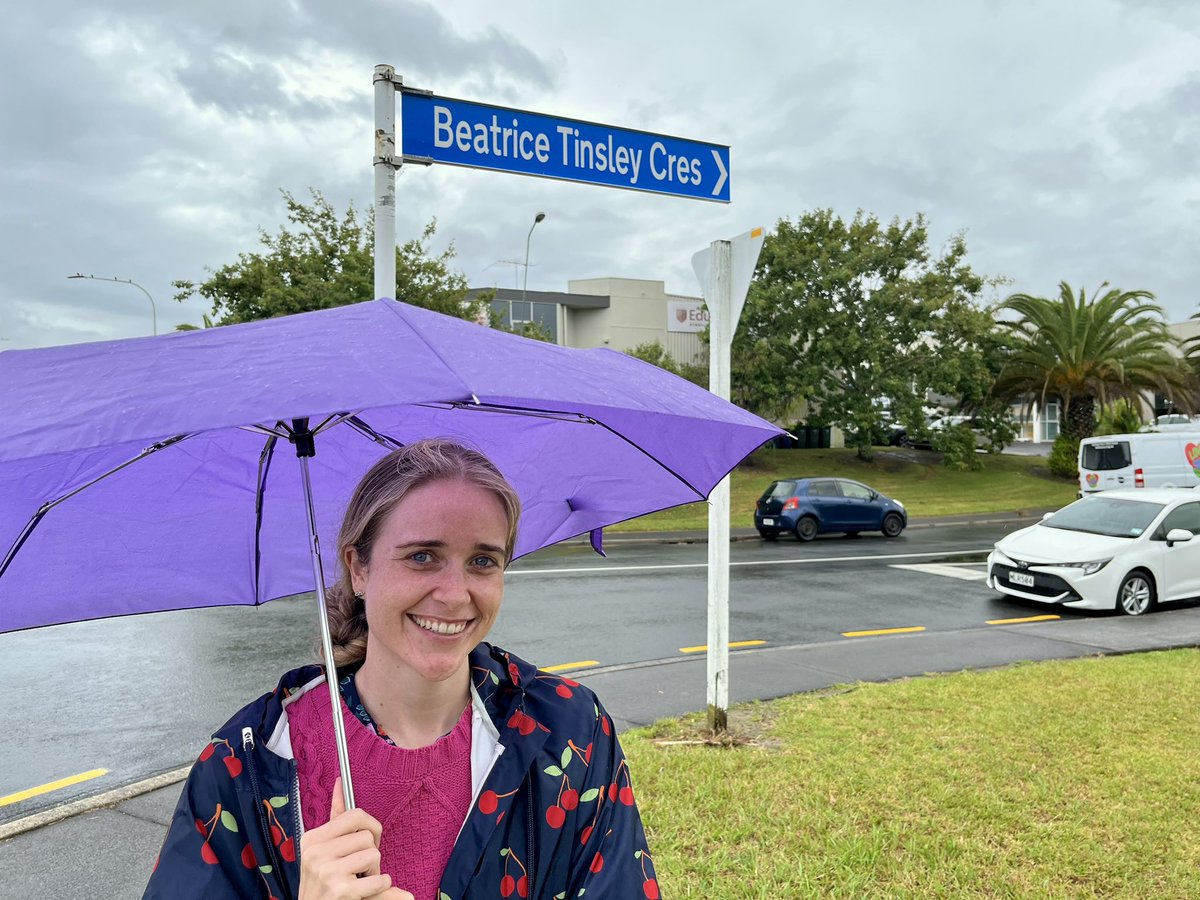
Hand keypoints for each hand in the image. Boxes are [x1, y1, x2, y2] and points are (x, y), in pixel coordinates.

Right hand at [298, 777, 414, 899]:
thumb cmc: (324, 882)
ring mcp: (327, 872)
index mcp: (312, 839)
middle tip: (358, 868)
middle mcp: (315, 853)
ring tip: (357, 880)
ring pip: (374, 854)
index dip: (368, 828)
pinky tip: (363, 892)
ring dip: (374, 871)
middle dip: (370, 852)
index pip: (355, 815)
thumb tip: (340, 782)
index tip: (365, 840)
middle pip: (367, 836)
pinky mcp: (341, 890)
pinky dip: (380, 885)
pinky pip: (379, 879)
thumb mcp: (323, 850)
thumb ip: (335, 818)